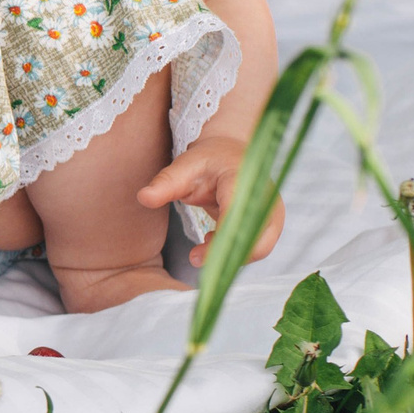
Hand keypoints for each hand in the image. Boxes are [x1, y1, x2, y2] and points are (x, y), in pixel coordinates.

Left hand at [137, 134, 283, 268]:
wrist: (230, 153)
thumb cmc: (208, 160)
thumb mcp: (183, 166)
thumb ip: (165, 183)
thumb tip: (143, 198)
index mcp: (243, 181)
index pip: (238, 218)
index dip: (221, 242)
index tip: (196, 257)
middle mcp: (264, 199)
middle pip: (258, 240)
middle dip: (227, 256)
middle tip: (194, 258)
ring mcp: (270, 212)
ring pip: (259, 248)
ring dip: (231, 256)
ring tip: (199, 251)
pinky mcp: (269, 224)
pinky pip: (257, 246)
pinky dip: (235, 252)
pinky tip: (211, 240)